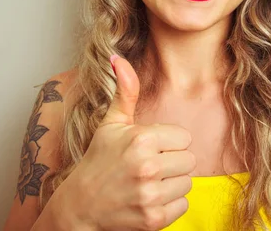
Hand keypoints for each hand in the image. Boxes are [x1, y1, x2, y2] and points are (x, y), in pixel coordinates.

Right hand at [58, 55, 195, 230]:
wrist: (80, 205)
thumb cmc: (98, 160)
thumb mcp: (111, 123)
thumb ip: (125, 91)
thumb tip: (118, 57)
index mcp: (141, 138)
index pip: (184, 138)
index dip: (168, 143)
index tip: (148, 148)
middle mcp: (147, 166)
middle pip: (190, 160)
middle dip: (172, 163)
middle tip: (149, 166)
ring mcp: (150, 195)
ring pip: (187, 183)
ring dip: (172, 184)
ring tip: (147, 182)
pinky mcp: (153, 219)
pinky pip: (182, 205)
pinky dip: (169, 204)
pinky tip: (148, 199)